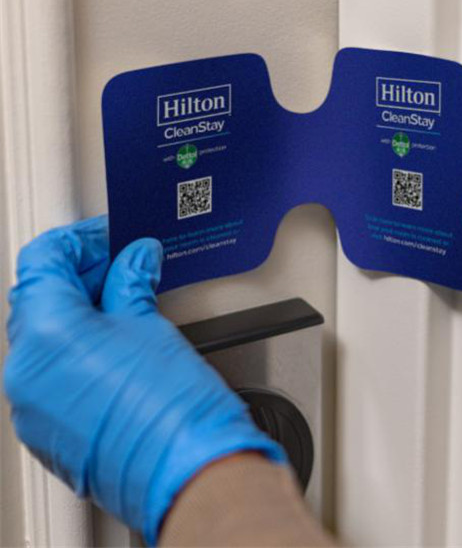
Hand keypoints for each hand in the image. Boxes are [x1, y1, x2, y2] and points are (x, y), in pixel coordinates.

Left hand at [3, 216, 284, 544]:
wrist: (187, 471)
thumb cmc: (174, 409)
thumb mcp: (150, 326)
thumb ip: (131, 283)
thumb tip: (134, 260)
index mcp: (47, 335)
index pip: (42, 262)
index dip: (77, 242)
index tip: (105, 239)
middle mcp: (26, 373)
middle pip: (38, 299)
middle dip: (79, 275)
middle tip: (120, 265)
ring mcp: (32, 407)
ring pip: (43, 339)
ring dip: (78, 312)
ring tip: (121, 302)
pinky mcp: (47, 431)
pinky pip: (50, 375)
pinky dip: (75, 349)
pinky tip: (112, 343)